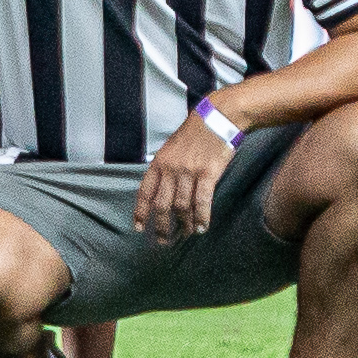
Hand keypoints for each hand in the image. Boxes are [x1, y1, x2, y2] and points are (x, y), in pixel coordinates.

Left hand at [138, 113, 234, 240]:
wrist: (218, 117)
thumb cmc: (195, 133)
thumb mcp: (171, 148)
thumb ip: (165, 169)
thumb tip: (161, 192)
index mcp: (159, 162)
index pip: (145, 193)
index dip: (141, 212)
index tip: (139, 228)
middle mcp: (171, 169)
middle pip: (162, 205)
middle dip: (162, 226)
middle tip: (164, 241)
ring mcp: (189, 171)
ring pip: (182, 206)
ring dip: (184, 224)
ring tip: (187, 233)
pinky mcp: (208, 173)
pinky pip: (202, 201)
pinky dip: (201, 217)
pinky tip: (202, 227)